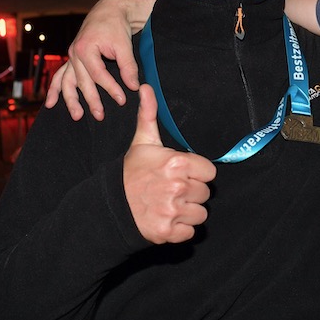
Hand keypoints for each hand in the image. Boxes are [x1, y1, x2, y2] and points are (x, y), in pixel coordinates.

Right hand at [44, 0, 149, 119]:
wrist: (108, 11)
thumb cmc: (116, 26)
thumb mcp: (124, 45)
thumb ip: (128, 67)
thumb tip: (133, 86)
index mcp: (86, 48)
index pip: (98, 74)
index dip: (111, 88)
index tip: (122, 100)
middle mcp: (74, 53)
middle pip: (82, 81)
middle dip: (91, 100)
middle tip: (100, 116)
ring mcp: (71, 56)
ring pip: (67, 81)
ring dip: (70, 100)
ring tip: (77, 116)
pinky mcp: (72, 59)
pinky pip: (60, 76)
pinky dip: (55, 89)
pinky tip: (50, 103)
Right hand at [123, 85, 215, 243]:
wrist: (111, 205)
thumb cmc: (131, 173)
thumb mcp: (142, 143)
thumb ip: (149, 115)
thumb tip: (146, 88)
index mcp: (176, 163)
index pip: (209, 172)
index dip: (197, 173)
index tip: (183, 174)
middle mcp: (177, 187)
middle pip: (205, 193)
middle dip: (191, 192)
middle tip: (172, 189)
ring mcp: (173, 211)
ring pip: (201, 213)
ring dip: (188, 212)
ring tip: (170, 204)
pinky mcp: (168, 231)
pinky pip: (191, 231)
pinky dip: (181, 228)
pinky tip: (167, 218)